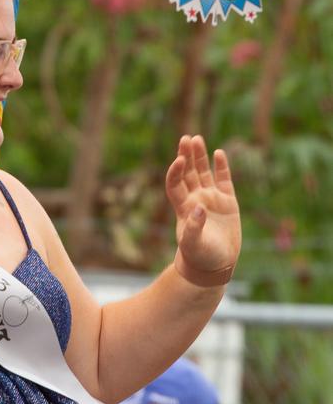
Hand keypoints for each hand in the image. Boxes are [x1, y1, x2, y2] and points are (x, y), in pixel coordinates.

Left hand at [165, 135, 240, 282]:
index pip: (175, 183)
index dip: (176, 171)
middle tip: (186, 138)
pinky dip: (221, 167)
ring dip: (200, 157)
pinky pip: (223, 180)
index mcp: (183, 207)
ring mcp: (211, 199)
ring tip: (197, 139)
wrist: (215, 266)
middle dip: (186, 156)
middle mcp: (195, 199)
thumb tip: (199, 207)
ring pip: (203, 172)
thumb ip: (194, 227)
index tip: (179, 160)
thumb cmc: (200, 256)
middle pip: (188, 172)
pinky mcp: (228, 202)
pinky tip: (219, 153)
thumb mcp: (194, 244)